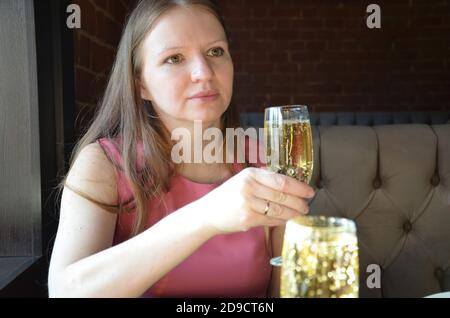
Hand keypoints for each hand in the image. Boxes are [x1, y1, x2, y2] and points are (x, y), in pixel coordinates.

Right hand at [197, 167, 314, 234]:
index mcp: (250, 174)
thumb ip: (263, 179)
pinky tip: (286, 219)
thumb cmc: (228, 196)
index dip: (299, 187)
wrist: (208, 213)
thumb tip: (291, 183)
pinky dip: (282, 220)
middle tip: (307, 205)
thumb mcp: (243, 180)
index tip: (309, 191)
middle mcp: (249, 187)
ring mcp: (248, 203)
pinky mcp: (247, 219)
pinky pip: (271, 220)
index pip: (281, 180)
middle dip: (299, 201)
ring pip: (279, 209)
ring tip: (300, 213)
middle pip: (283, 195)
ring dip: (293, 212)